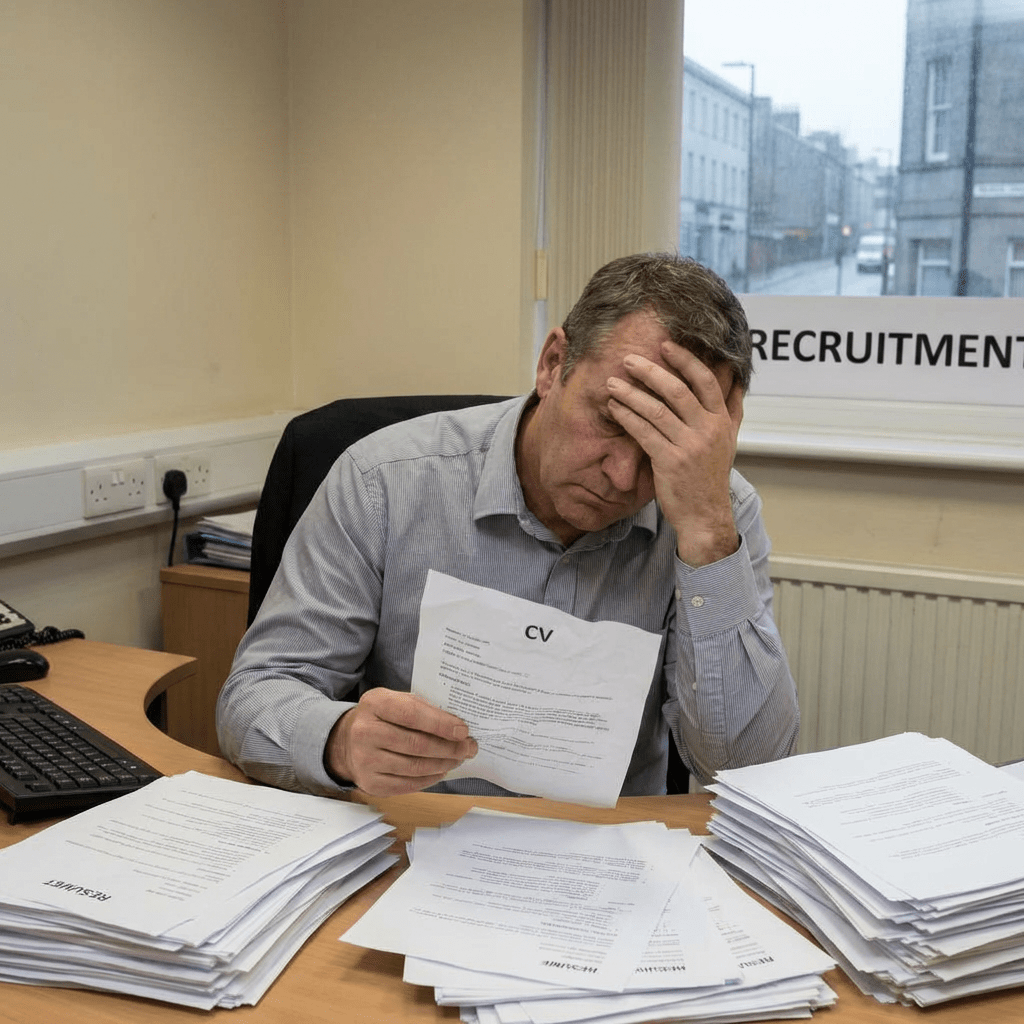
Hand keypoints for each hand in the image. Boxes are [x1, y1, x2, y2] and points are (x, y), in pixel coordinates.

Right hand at [325, 689, 477, 796]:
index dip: (440, 724)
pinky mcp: (370, 784)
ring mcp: (365, 761)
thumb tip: (457, 726)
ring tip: (459, 758)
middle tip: (468, 748)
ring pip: (415, 767)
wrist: (346, 742)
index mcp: (374, 704)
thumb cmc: (381, 718)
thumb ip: (422, 708)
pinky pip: (408, 784)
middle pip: (416, 745)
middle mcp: (365, 732)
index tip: (463, 730)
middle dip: (449, 748)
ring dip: (443, 764)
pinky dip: (430, 778)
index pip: (412, 715)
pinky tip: (441, 770)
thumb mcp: (395, 701)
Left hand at [606, 342, 742, 566]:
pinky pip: (644, 433)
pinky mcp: (669, 462)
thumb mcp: (729, 441)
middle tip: (629, 359)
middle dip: (651, 371)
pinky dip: (628, 417)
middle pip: (678, 391)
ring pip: (657, 410)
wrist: (705, 515)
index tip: (665, 346)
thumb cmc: (711, 477)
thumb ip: (732, 410)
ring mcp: (689, 447)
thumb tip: (738, 380)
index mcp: (721, 421)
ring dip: (631, 394)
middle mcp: (708, 430)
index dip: (685, 360)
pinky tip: (615, 408)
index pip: (706, 381)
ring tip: (613, 383)